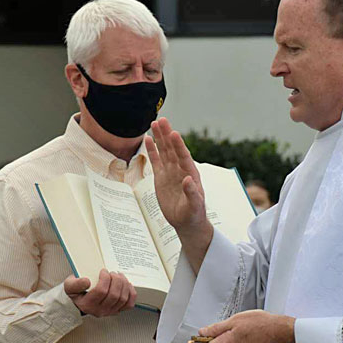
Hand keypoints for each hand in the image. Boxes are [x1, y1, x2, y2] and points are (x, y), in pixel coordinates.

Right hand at [64, 270, 135, 317]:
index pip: (101, 291)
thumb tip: (87, 281)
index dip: (105, 279)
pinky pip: (129, 304)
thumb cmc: (77, 292)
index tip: (103, 271)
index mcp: (87, 304)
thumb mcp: (69, 286)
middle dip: (116, 280)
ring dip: (124, 284)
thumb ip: (75, 283)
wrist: (80, 301)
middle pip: (114, 295)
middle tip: (113, 272)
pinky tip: (126, 285)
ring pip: (123, 298)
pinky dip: (131, 293)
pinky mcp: (117, 310)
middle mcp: (100, 310)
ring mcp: (110, 312)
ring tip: (119, 276)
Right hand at [145, 118, 209, 237]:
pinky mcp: (161, 177)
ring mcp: (170, 172)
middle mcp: (180, 169)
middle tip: (162, 120)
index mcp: (191, 174)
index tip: (174, 133)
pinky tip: (148, 139)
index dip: (179, 145)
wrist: (186, 221)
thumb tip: (188, 180)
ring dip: (160, 137)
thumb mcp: (195, 206)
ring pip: (164, 151)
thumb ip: (192, 193)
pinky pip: (156, 161)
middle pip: (172, 149)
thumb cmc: (194, 214)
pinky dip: (152, 150)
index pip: (184, 156)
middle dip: (167, 135)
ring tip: (155, 123)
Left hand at [198, 310, 295, 342]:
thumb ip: (215, 328)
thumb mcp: (234, 320)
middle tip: (233, 329)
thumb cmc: (259, 324)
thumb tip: (202, 332)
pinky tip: (252, 339)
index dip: (206, 341)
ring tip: (245, 333)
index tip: (212, 334)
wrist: (280, 333)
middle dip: (221, 341)